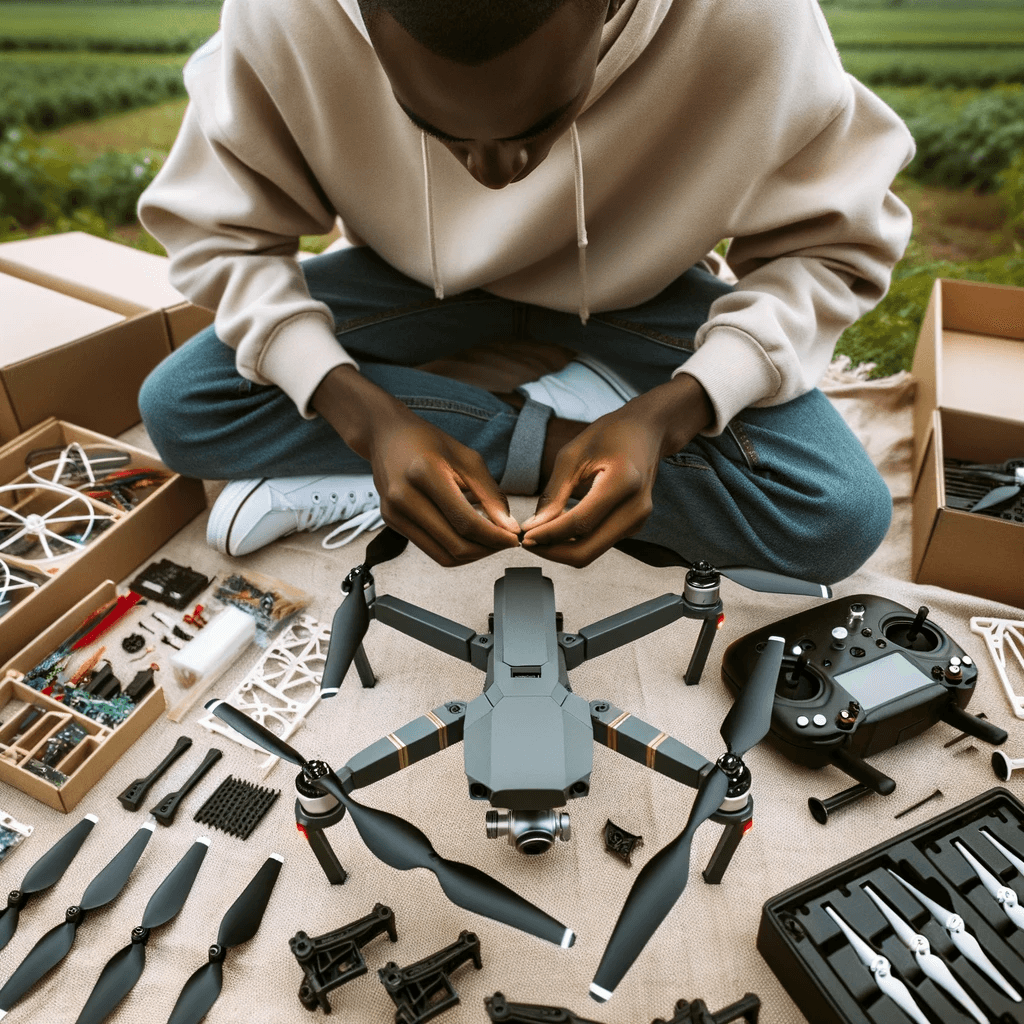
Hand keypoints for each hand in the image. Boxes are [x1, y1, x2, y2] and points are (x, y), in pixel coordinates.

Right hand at [312, 366, 519, 565]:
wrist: (386, 435)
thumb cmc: (429, 442)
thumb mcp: (467, 459)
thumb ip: (490, 495)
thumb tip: (509, 528)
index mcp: (425, 473)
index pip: (466, 522)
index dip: (495, 537)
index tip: (515, 538)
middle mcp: (404, 496)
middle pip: (455, 544)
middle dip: (488, 549)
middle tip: (506, 542)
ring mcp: (394, 512)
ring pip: (444, 555)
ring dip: (473, 555)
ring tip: (490, 541)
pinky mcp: (391, 522)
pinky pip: (431, 550)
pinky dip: (455, 549)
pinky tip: (469, 536)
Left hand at [519, 373, 712, 567]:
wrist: (646, 432)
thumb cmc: (609, 435)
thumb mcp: (572, 455)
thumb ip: (554, 494)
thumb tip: (533, 527)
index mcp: (623, 482)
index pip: (580, 523)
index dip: (549, 535)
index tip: (524, 537)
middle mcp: (636, 507)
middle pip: (587, 550)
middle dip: (552, 551)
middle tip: (527, 542)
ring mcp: (638, 520)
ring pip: (591, 551)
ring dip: (562, 549)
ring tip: (539, 534)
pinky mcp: (634, 525)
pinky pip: (599, 543)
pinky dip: (576, 541)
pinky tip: (559, 527)